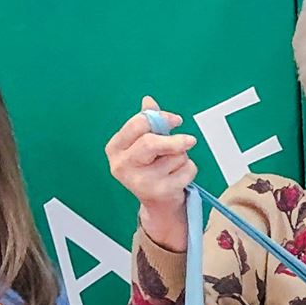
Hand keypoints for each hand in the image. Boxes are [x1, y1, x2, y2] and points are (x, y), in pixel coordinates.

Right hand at [105, 97, 198, 251]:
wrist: (157, 204)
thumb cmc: (149, 168)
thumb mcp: (142, 144)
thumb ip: (147, 122)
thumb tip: (148, 100)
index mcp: (115, 149)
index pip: (137, 125)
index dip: (160, 118)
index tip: (176, 120)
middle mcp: (123, 166)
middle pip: (150, 143)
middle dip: (173, 140)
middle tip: (190, 140)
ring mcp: (141, 182)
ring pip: (174, 156)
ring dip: (182, 156)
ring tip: (173, 164)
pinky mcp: (161, 192)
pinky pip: (186, 170)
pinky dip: (189, 170)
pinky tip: (179, 176)